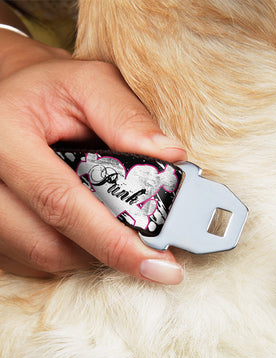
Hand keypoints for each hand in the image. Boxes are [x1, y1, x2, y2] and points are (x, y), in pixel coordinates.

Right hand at [0, 30, 185, 282]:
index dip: (115, 242)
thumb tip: (172, 156)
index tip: (162, 267)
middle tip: (150, 250)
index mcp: (3, 136)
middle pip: (49, 244)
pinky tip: (85, 229)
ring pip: (41, 258)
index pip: (61, 203)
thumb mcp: (90, 84)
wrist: (7, 95)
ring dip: (89, 253)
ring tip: (115, 227)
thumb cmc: (50, 89)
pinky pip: (30, 261)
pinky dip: (67, 252)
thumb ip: (128, 117)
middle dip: (108, 252)